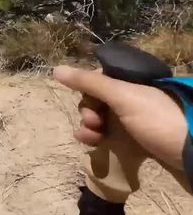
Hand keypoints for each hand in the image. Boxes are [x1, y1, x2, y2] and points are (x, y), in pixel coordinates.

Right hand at [54, 65, 187, 171]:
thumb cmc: (158, 119)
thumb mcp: (123, 97)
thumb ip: (90, 83)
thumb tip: (55, 69)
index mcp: (133, 81)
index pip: (99, 79)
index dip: (88, 91)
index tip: (91, 105)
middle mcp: (134, 97)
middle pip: (98, 100)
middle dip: (88, 112)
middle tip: (94, 124)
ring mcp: (136, 120)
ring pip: (102, 119)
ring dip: (89, 128)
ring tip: (91, 139)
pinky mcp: (139, 141)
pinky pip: (111, 137)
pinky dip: (98, 140)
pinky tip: (92, 145)